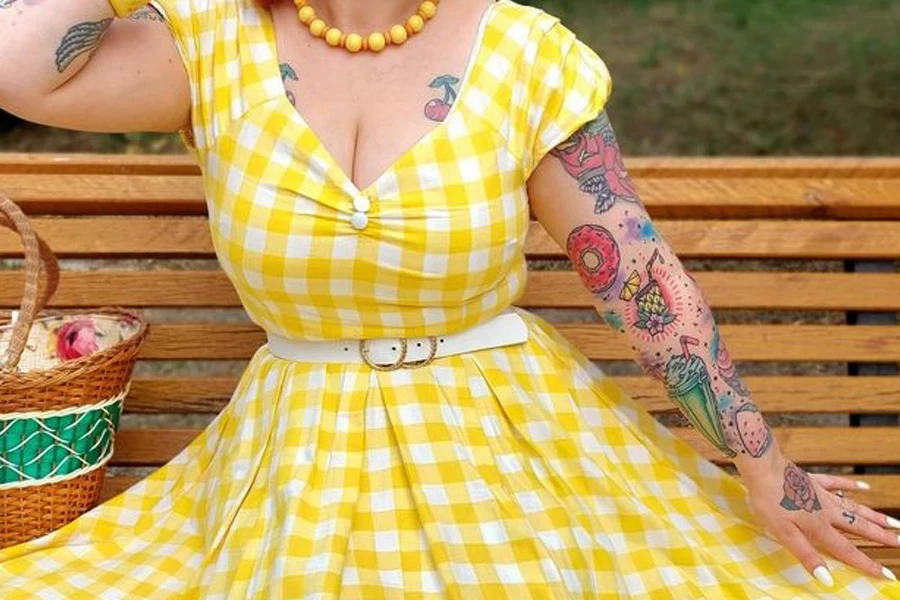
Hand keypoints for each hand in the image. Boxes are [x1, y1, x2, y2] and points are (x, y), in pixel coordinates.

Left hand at [743, 453, 899, 586]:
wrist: (763, 467)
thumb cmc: (769, 501)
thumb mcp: (784, 534)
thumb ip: (806, 555)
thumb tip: (827, 579)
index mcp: (819, 527)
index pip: (847, 550)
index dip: (866, 564)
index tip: (888, 574)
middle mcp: (826, 511)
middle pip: (859, 526)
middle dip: (880, 536)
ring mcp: (822, 494)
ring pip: (854, 507)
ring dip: (874, 516)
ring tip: (894, 522)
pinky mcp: (813, 480)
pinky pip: (837, 484)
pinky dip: (851, 487)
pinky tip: (864, 488)